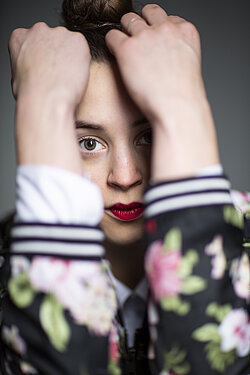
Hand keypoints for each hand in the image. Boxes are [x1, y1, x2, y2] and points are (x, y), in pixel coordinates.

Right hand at [9, 22, 89, 106]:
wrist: (47, 101)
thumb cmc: (31, 95)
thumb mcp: (18, 76)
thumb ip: (27, 63)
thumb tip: (35, 68)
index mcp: (20, 37)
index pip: (34, 40)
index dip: (42, 56)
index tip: (46, 68)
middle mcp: (39, 30)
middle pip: (52, 39)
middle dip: (56, 54)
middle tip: (59, 74)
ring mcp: (59, 33)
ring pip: (69, 43)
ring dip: (70, 57)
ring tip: (68, 77)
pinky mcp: (78, 40)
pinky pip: (83, 49)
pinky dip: (82, 61)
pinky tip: (76, 75)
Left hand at [106, 4, 219, 179]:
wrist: (177, 108)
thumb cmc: (183, 96)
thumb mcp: (189, 64)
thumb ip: (178, 51)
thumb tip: (165, 53)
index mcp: (185, 30)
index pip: (168, 17)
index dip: (159, 29)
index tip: (155, 41)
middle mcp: (166, 28)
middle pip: (148, 12)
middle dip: (142, 23)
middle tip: (138, 41)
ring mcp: (145, 36)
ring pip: (128, 19)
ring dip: (126, 31)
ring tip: (126, 49)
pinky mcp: (127, 48)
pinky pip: (112, 35)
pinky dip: (112, 43)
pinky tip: (116, 56)